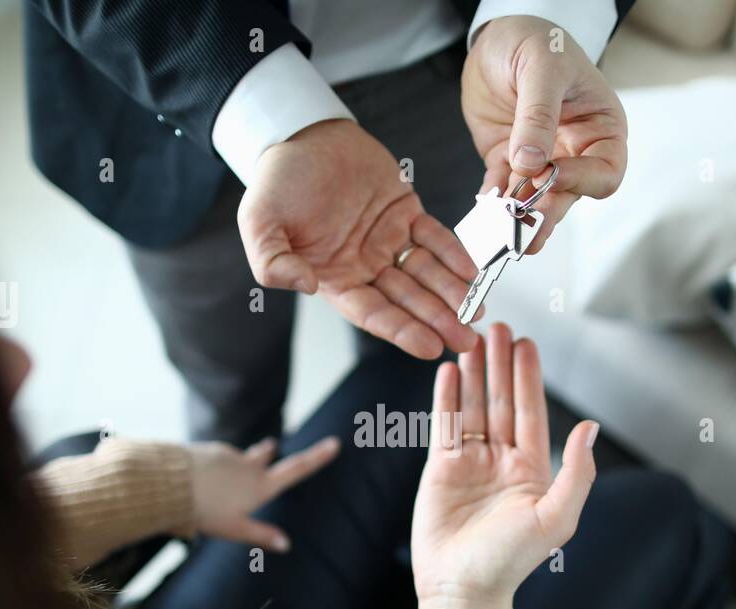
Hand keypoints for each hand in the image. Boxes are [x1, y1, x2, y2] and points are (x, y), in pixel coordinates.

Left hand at [182, 435, 339, 551]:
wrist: (169, 485)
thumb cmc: (204, 511)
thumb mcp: (235, 529)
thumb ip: (261, 535)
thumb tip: (287, 544)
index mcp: (260, 485)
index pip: (296, 469)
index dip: (317, 457)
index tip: (334, 443)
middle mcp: (248, 465)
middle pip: (264, 455)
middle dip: (268, 452)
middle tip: (271, 447)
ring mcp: (227, 455)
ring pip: (236, 458)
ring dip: (234, 465)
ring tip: (221, 481)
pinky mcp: (207, 450)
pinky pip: (215, 458)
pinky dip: (213, 467)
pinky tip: (199, 479)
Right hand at [239, 119, 479, 359]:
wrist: (301, 134)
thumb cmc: (276, 181)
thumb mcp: (259, 223)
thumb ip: (272, 261)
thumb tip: (304, 285)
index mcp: (334, 278)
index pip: (372, 312)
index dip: (401, 330)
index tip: (429, 346)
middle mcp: (364, 266)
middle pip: (407, 300)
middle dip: (437, 320)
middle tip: (466, 341)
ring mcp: (388, 240)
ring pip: (426, 273)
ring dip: (452, 294)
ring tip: (476, 313)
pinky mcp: (406, 212)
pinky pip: (435, 238)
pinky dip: (453, 253)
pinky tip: (471, 271)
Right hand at [411, 323, 597, 608]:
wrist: (463, 589)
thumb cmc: (511, 561)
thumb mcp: (556, 518)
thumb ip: (577, 472)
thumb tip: (589, 427)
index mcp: (532, 469)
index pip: (531, 412)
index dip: (528, 377)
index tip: (525, 343)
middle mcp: (502, 461)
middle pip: (501, 401)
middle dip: (500, 364)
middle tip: (496, 326)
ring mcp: (470, 463)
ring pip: (473, 407)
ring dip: (473, 374)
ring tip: (470, 339)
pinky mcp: (441, 469)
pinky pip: (444, 425)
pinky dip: (446, 397)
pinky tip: (448, 371)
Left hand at [462, 15, 627, 253]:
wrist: (499, 37)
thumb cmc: (537, 41)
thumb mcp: (542, 67)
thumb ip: (538, 115)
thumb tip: (532, 164)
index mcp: (601, 129)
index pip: (604, 172)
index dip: (581, 180)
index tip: (550, 174)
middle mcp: (575, 151)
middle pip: (568, 196)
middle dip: (545, 213)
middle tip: (523, 231)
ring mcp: (542, 160)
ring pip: (535, 201)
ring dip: (517, 218)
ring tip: (501, 234)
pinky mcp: (509, 161)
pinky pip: (502, 191)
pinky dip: (492, 205)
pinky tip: (483, 213)